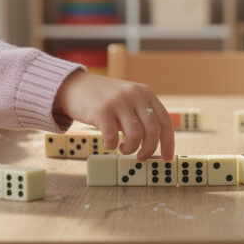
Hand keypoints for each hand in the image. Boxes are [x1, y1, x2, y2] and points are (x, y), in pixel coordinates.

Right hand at [55, 70, 173, 160]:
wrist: (74, 85)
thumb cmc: (104, 99)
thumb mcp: (128, 99)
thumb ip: (141, 115)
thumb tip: (154, 144)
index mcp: (145, 93)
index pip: (165, 121)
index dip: (168, 142)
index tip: (167, 157)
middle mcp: (135, 94)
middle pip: (153, 130)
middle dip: (149, 149)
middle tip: (141, 157)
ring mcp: (118, 101)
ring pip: (135, 136)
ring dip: (130, 149)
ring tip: (122, 148)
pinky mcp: (101, 109)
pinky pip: (112, 137)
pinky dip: (111, 146)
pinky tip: (108, 143)